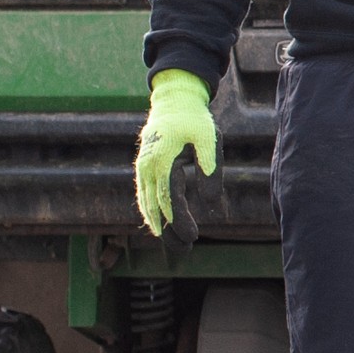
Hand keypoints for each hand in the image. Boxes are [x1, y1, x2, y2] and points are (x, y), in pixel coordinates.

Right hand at [134, 68, 217, 236]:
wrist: (174, 101)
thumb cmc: (195, 120)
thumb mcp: (209, 140)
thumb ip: (210, 170)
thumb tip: (211, 204)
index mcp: (163, 160)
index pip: (170, 198)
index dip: (179, 220)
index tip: (193, 237)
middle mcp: (147, 167)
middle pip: (155, 207)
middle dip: (169, 231)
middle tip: (185, 250)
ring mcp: (143, 168)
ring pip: (146, 204)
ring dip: (159, 225)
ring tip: (175, 245)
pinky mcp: (144, 168)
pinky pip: (144, 195)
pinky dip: (151, 212)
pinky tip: (160, 226)